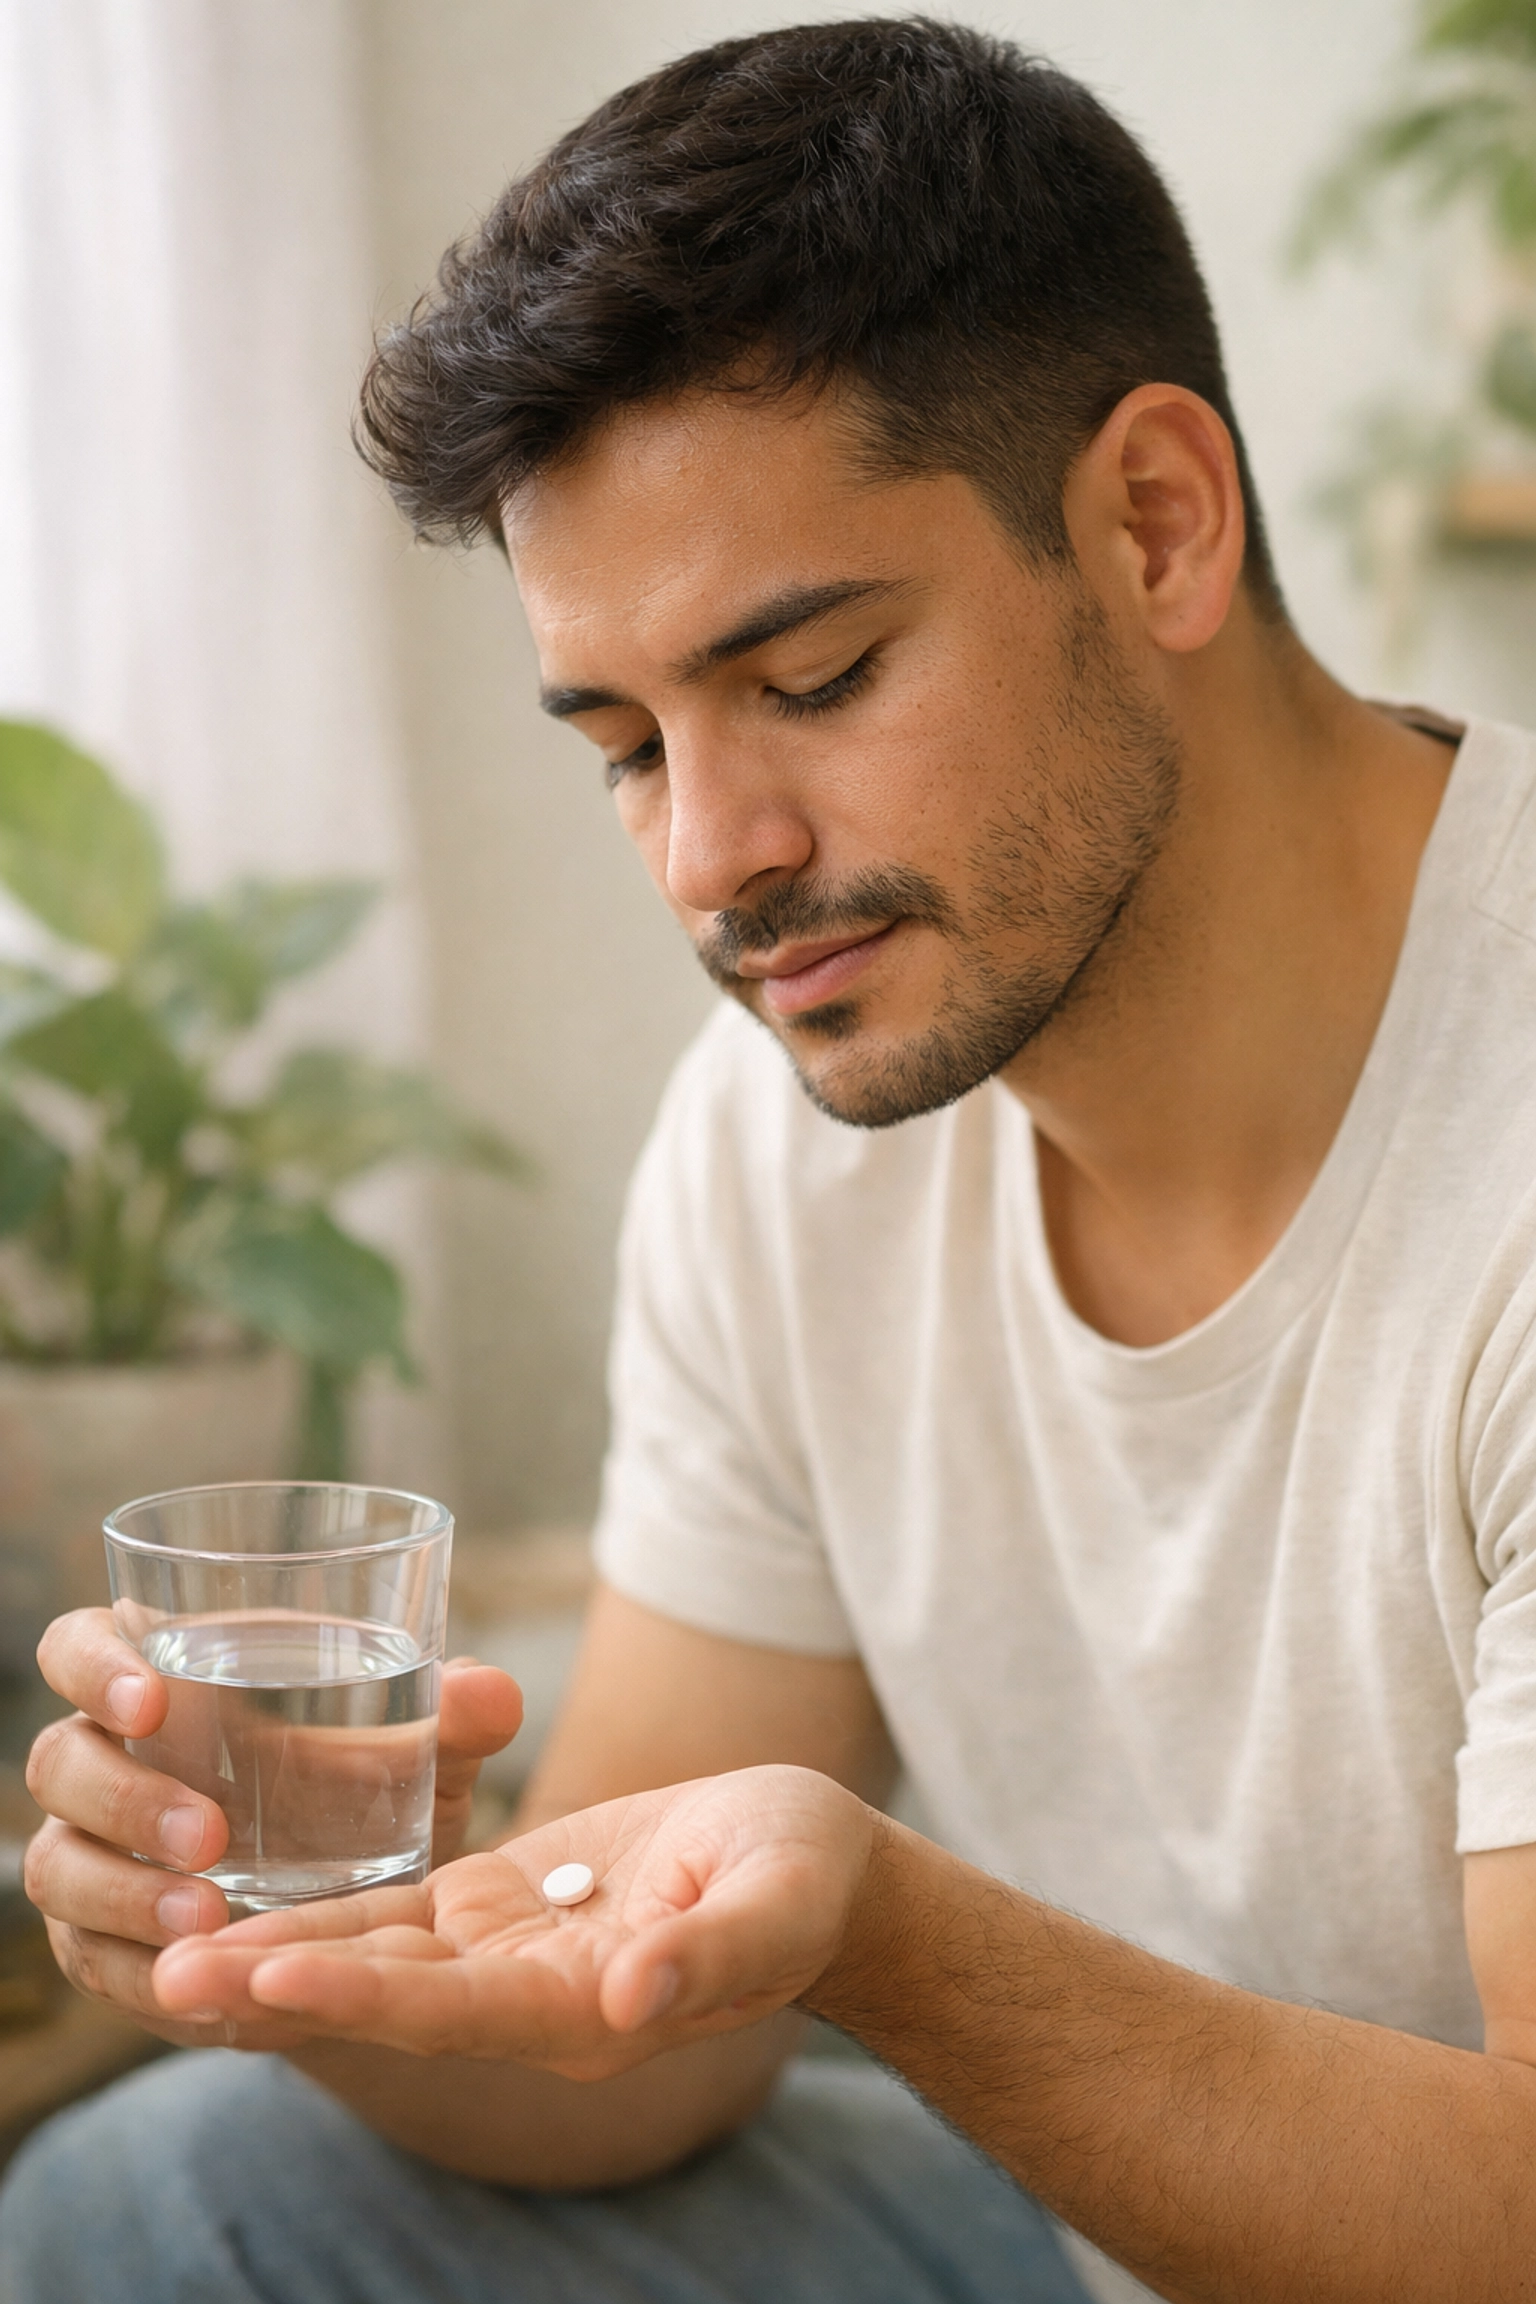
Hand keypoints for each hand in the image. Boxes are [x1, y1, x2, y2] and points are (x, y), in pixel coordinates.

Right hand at [24, 1606, 522, 2047]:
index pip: (82, 1646)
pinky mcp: (102, 1941)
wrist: (370, 1911)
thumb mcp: (429, 1755)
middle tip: (211, 1836)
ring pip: (60, 1865)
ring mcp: (94, 1853)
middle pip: (63, 1760)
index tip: (154, 1700)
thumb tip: (485, 1693)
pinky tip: (201, 1981)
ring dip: (124, 1892)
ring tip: (208, 1916)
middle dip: (125, 1798)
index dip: (97, 1665)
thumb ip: (458, 1718)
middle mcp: (112, 1759)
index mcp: (168, 1678)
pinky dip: (138, 1972)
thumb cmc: (378, 1789)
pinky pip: (90, 1958)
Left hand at [154, 1765, 874, 2078]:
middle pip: (387, 1998)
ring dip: (279, 1955)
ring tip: (172, 1945)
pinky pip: (400, 1916)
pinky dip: (325, 1915)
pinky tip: (250, 1904)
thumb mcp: (777, 1903)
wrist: (810, 1867)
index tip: (270, 1980)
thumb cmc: (807, 1879)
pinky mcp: (502, 1906)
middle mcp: (529, 1999)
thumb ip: (709, 1956)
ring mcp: (509, 1957)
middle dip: (279, 1990)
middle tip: (167, 1976)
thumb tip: (632, 1996)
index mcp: (587, 2009)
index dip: (363, 1996)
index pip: (454, 2009)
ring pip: (377, 1957)